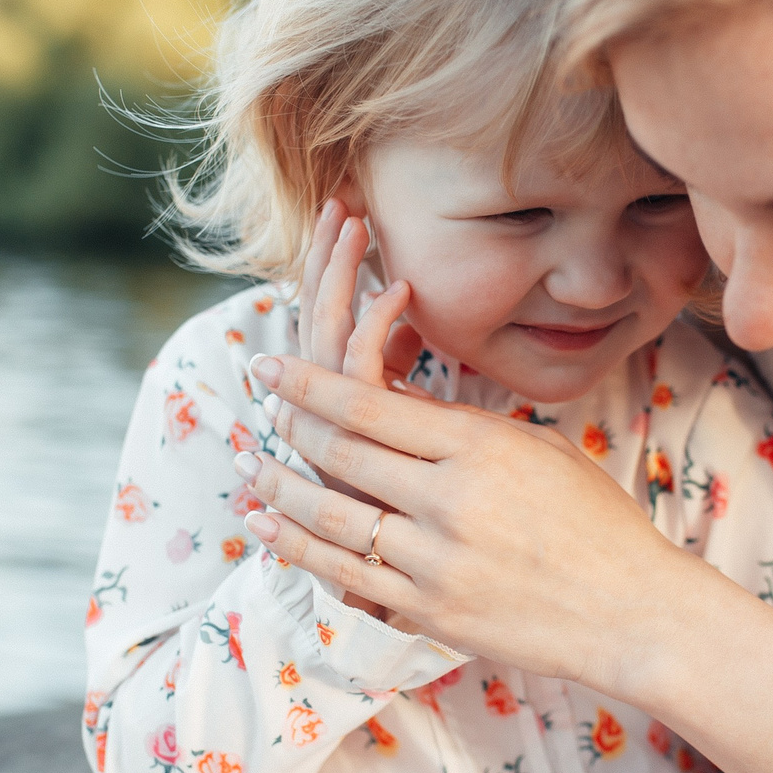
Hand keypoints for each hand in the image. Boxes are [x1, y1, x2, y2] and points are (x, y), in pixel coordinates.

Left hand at [231, 309, 772, 772]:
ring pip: (329, 519)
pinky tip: (272, 534)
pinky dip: (300, 552)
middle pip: (338, 455)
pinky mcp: (429, 614)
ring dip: (277, 492)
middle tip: (255, 410)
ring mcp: (435, 564)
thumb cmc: (597, 523)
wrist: (635, 613)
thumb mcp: (538, 452)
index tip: (269, 365)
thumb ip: (463, 432)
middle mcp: (449, 502)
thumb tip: (392, 407)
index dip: (306, 384)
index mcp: (479, 448)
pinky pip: (347, 578)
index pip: (367, 405)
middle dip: (285, 428)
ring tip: (247, 473)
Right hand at [290, 201, 423, 510]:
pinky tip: (400, 291)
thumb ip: (404, 377)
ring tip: (355, 224)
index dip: (332, 272)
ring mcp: (339, 428)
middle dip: (325, 261)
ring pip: (327, 336)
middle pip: (315, 322)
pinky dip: (376, 325)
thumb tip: (411, 325)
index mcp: (340, 406)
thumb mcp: (422, 430)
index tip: (348, 221)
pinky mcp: (360, 445)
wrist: (457, 568)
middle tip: (340, 205)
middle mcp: (329, 414)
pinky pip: (359, 371)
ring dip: (339, 276)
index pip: (325, 324)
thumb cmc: (449, 505)